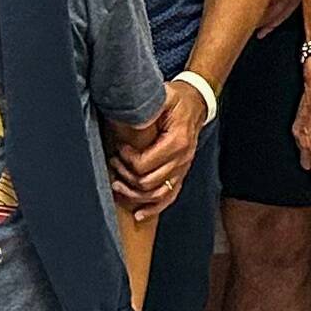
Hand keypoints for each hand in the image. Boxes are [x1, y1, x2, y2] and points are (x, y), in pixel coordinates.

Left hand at [114, 86, 205, 214]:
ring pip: (156, 194)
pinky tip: (139, 214)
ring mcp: (183, 168)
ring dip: (134, 194)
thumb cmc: (177, 99)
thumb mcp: (162, 96)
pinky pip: (169, 197)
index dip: (127, 160)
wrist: (196, 103)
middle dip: (125, 176)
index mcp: (178, 141)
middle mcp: (183, 159)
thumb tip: (130, 121)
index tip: (119, 150)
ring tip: (117, 185)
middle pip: (148, 182)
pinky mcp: (181, 173)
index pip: (145, 164)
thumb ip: (147, 109)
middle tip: (114, 163)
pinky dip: (153, 208)